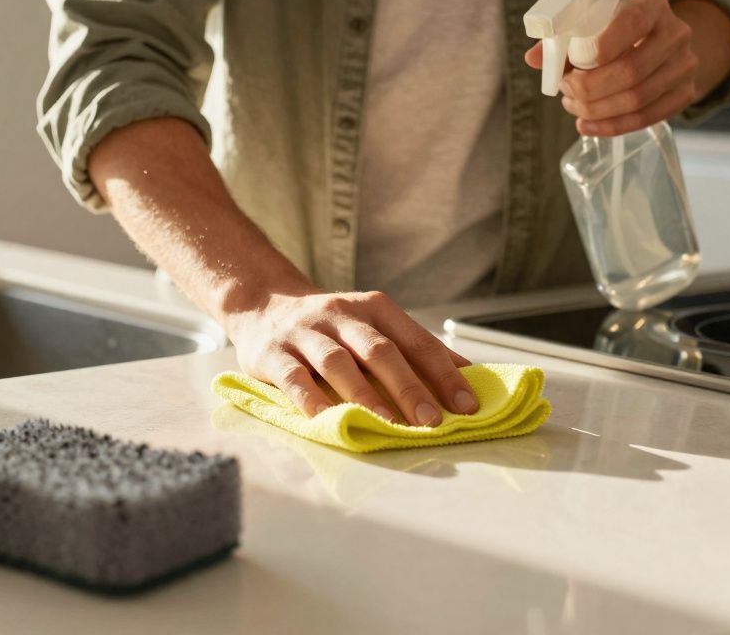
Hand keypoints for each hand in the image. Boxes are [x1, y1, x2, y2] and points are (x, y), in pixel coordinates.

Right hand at [223, 289, 477, 425]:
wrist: (262, 304)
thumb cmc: (331, 325)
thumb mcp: (373, 324)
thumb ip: (414, 348)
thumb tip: (466, 376)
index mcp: (374, 308)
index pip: (416, 340)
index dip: (444, 373)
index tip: (467, 404)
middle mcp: (341, 315)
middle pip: (380, 350)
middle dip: (409, 387)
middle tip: (432, 420)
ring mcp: (306, 333)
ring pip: (338, 363)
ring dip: (365, 395)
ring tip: (387, 425)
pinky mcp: (273, 354)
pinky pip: (294, 378)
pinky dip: (312, 399)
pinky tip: (329, 419)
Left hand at [525, 0, 699, 136]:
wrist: (661, 41)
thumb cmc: (617, 31)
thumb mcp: (595, 22)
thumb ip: (563, 38)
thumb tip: (533, 59)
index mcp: (653, 5)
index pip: (631, 22)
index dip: (601, 47)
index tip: (575, 64)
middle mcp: (677, 33)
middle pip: (631, 70)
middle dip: (590, 88)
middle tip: (565, 89)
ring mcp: (686, 65)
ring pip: (637, 99)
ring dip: (596, 109)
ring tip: (573, 105)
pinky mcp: (686, 93)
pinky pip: (646, 118)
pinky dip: (611, 127)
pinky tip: (587, 126)